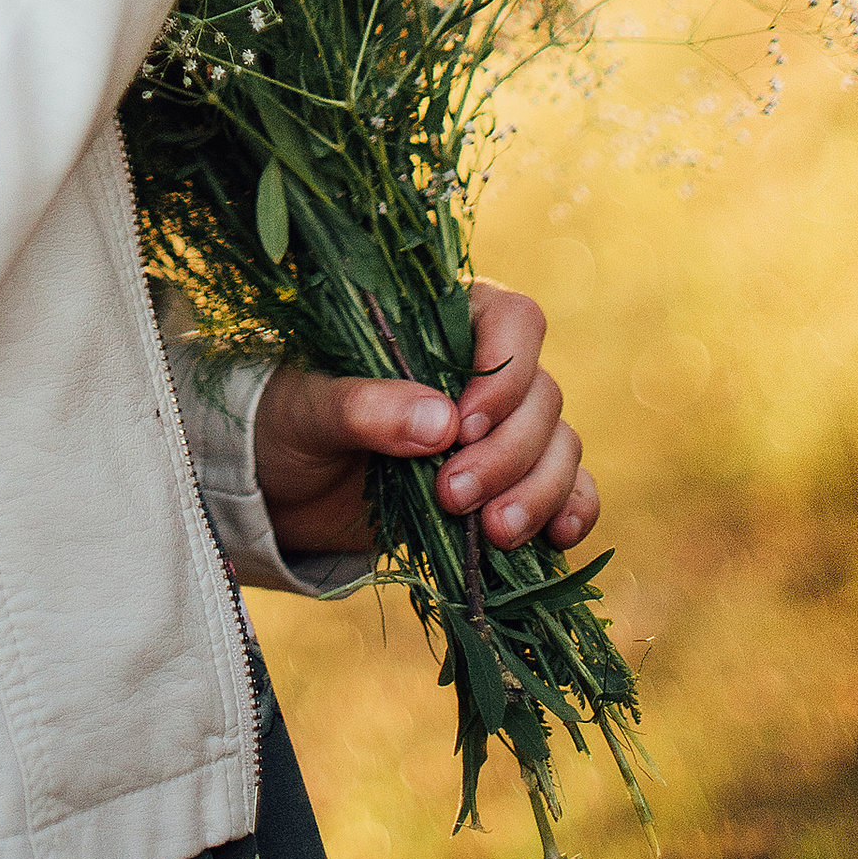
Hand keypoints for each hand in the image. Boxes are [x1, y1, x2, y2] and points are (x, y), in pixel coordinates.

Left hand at [251, 280, 599, 563]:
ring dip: (538, 490)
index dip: (504, 373)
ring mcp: (501, 430)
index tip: (464, 427)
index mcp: (439, 323)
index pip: (512, 320)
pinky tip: (557, 538)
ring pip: (560, 444)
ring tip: (492, 533)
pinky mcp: (509, 485)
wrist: (284, 491)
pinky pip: (571, 489)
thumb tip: (441, 423)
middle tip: (452, 496)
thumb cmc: (290, 425)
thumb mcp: (308, 411)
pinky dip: (573, 509)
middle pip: (542, 395)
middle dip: (508, 453)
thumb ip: (365, 407)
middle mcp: (482, 372)